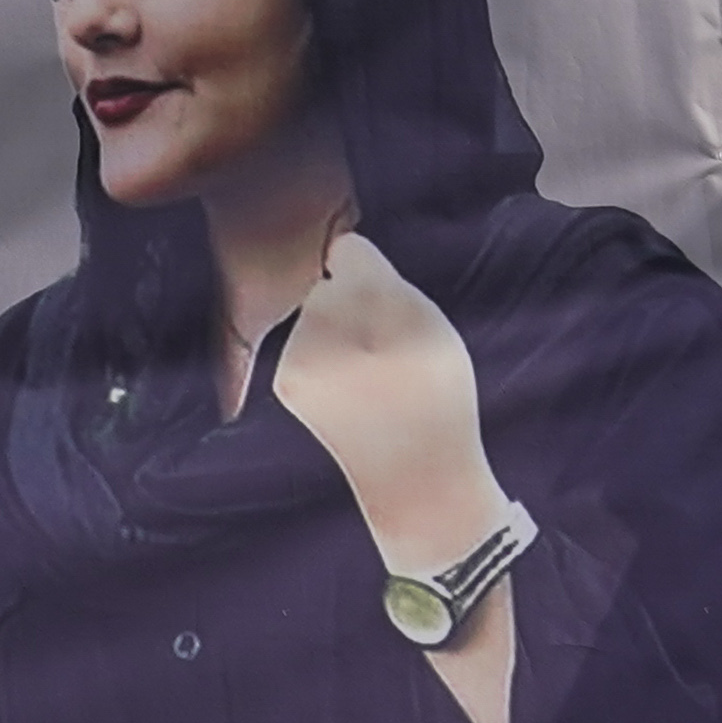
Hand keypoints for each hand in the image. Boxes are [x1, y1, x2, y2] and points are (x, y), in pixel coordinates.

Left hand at [276, 233, 514, 575]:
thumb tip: (336, 249)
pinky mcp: (288, 381)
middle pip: (327, 283)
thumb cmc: (432, 390)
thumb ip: (389, 282)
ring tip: (366, 375)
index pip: (350, 251)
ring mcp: (308, 356)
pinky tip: (344, 391)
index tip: (384, 301)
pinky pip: (298, 345)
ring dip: (333, 332)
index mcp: (388, 307)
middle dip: (350, 302)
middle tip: (382, 349)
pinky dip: (317, 360)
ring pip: (312, 314)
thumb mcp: (433, 325)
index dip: (369, 271)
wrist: (412, 472)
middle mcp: (342, 328)